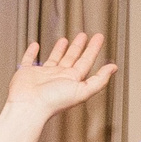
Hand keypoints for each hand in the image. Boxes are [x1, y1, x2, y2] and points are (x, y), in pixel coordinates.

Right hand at [4, 34, 118, 122]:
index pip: (85, 62)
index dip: (92, 49)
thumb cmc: (53, 101)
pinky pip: (29, 60)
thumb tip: (114, 68)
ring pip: (53, 59)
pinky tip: (35, 46)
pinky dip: (31, 53)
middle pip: (71, 59)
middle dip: (78, 47)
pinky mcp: (26, 73)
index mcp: (71, 81)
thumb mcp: (82, 90)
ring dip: (59, 50)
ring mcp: (42, 75)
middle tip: (83, 35)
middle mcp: (58, 78)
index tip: (98, 37)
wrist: (29, 106)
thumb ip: (99, 80)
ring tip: (64, 40)